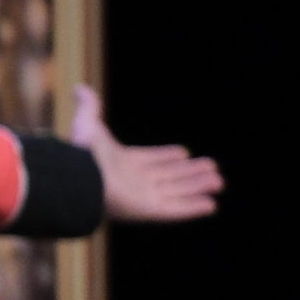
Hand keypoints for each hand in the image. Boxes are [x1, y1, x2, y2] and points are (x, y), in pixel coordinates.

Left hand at [68, 85, 220, 223]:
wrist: (81, 179)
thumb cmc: (83, 153)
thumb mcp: (88, 123)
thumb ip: (89, 106)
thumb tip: (80, 88)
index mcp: (122, 162)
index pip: (151, 159)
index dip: (167, 156)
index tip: (184, 152)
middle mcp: (135, 181)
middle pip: (170, 176)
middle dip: (190, 173)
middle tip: (213, 167)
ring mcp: (144, 197)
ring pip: (178, 191)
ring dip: (198, 186)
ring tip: (219, 180)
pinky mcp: (151, 212)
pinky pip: (177, 210)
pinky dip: (194, 207)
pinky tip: (211, 203)